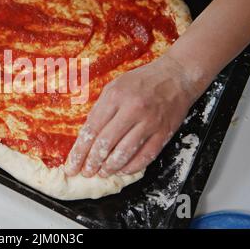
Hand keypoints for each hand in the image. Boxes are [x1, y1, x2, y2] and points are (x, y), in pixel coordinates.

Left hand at [64, 55, 199, 176]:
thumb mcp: (115, 86)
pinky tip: (123, 170)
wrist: (177, 76)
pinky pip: (146, 155)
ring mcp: (149, 122)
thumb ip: (100, 108)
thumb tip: (87, 134)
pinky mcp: (164, 132)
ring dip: (110, 167)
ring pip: (124, 152)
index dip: (80, 150)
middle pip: (105, 143)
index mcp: (115, 96)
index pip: (92, 129)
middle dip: (92, 162)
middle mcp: (131, 109)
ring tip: (102, 173)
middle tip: (86, 173)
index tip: (72, 164)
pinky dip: (132, 166)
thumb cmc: (142, 81)